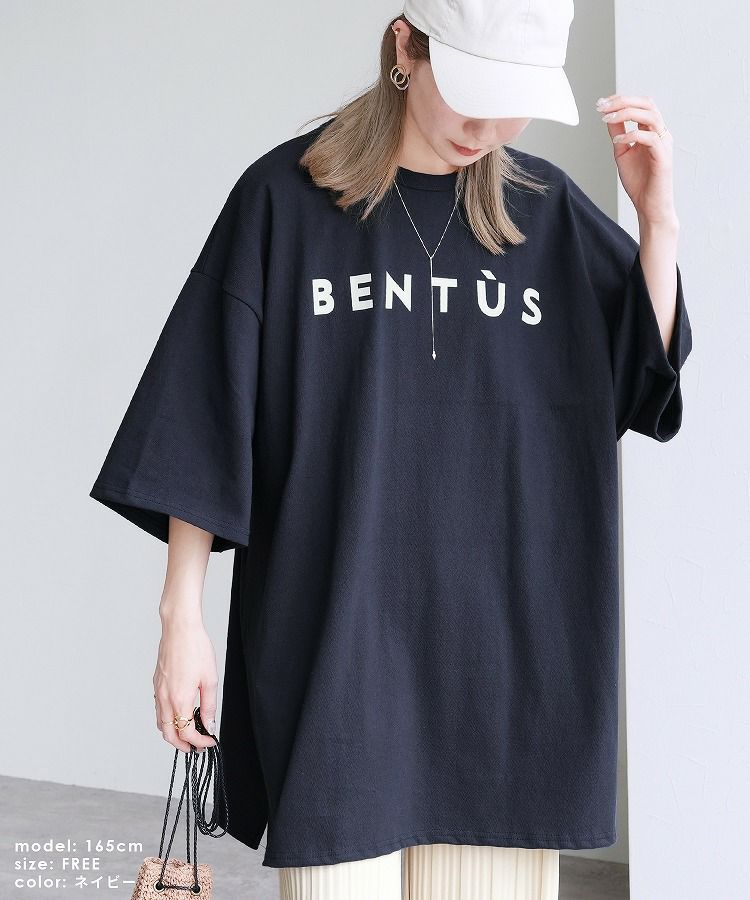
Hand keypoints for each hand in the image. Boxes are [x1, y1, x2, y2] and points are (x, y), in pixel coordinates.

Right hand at [153, 616, 217, 752]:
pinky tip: (179, 714)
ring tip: (188, 734)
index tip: (210, 742)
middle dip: (182, 744)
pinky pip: (159, 710)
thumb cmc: (196, 649)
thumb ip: (209, 705)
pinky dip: (167, 720)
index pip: (186, 732)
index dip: (199, 742)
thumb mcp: (210, 679)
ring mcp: (158, 691)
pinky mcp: (156, 684)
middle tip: (197, 747)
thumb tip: (210, 724)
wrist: (179, 629)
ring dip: (173, 734)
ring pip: (160, 723)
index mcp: (179, 699)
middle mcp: (165, 698)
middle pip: (168, 734)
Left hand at [596, 93, 678, 227]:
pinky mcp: (663, 157)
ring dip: (626, 113)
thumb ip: (618, 135)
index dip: (621, 100)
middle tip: (602, 106)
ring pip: (650, 116)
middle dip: (623, 101)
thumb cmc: (639, 182)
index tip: (602, 103)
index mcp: (652, 131)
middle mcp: (660, 134)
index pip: (641, 105)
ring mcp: (663, 144)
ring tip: (608, 118)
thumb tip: (608, 117)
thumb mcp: (622, 153)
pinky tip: (617, 142)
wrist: (648, 206)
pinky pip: (649, 138)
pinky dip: (631, 136)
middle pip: (647, 104)